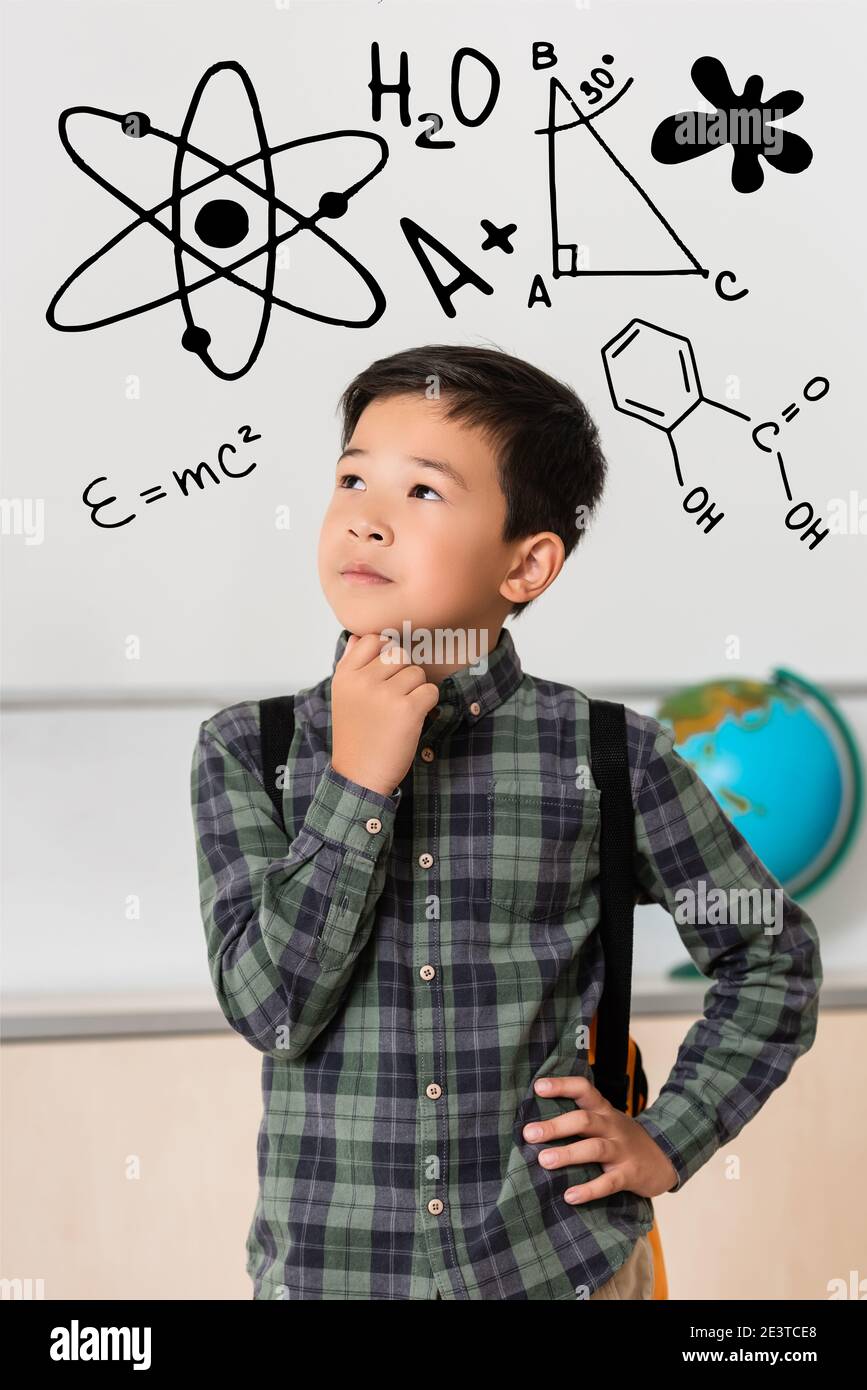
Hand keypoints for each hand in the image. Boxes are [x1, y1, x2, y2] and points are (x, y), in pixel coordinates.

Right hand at [331, 631, 439, 796]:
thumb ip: (350, 664)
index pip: (373, 639)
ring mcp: (385, 695)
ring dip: (416, 690)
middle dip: (403, 673)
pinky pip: (430, 691)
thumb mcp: (342, 697)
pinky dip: (428, 704)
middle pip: (399, 654)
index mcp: (345, 676)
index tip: (386, 673)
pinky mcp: (408, 710)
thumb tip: (359, 637)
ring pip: (416, 672)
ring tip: (400, 712)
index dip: (385, 652)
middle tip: (394, 698)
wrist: (359, 775)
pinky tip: (412, 719)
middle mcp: (363, 682)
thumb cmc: (355, 735)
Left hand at [523, 1074, 678, 1202]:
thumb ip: (581, 1118)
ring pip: (595, 1148)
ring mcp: (622, 1150)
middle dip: (556, 1126)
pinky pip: (609, 1183)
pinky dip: (589, 1190)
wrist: (665, 1157)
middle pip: (584, 1120)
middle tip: (529, 1133)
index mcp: (604, 1110)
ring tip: (544, 1161)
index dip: (562, 1086)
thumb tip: (537, 1122)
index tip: (538, 1086)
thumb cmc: (623, 1139)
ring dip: (568, 1154)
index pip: (583, 1089)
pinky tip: (570, 1196)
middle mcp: (612, 1126)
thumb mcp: (606, 1121)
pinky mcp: (630, 1174)